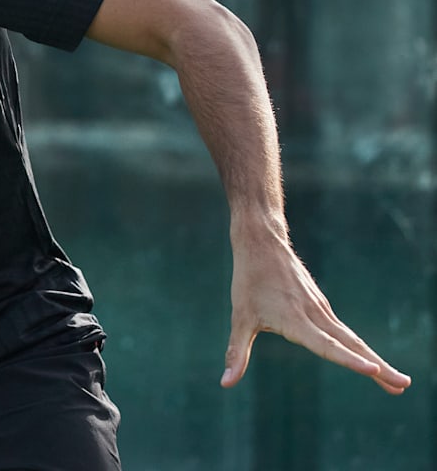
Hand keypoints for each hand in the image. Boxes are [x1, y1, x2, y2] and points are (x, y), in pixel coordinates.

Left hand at [220, 227, 410, 394]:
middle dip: (378, 367)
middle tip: (403, 386)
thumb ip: (237, 352)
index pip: (326, 346)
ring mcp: (321, 309)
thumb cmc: (249, 281)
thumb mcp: (239, 318)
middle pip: (351, 345)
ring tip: (397, 381)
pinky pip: (343, 330)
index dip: (348, 360)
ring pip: (351, 338)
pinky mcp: (321, 305)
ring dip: (374, 359)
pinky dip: (359, 347)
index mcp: (296, 319)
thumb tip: (226, 383)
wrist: (262, 242)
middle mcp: (314, 315)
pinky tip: (368, 359)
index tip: (372, 371)